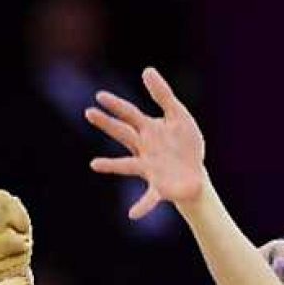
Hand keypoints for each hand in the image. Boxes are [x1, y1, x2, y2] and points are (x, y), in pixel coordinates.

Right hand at [85, 67, 206, 219]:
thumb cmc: (185, 145)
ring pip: (128, 165)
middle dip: (107, 124)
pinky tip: (132, 215)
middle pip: (123, 133)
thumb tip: (146, 70)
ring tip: (94, 164)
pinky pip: (148, 197)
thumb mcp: (178, 115)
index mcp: (149, 130)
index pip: (130, 114)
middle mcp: (144, 149)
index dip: (116, 105)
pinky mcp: (159, 187)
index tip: (99, 96)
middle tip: (88, 113)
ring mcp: (149, 168)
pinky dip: (141, 206)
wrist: (195, 175)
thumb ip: (163, 95)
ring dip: (111, 165)